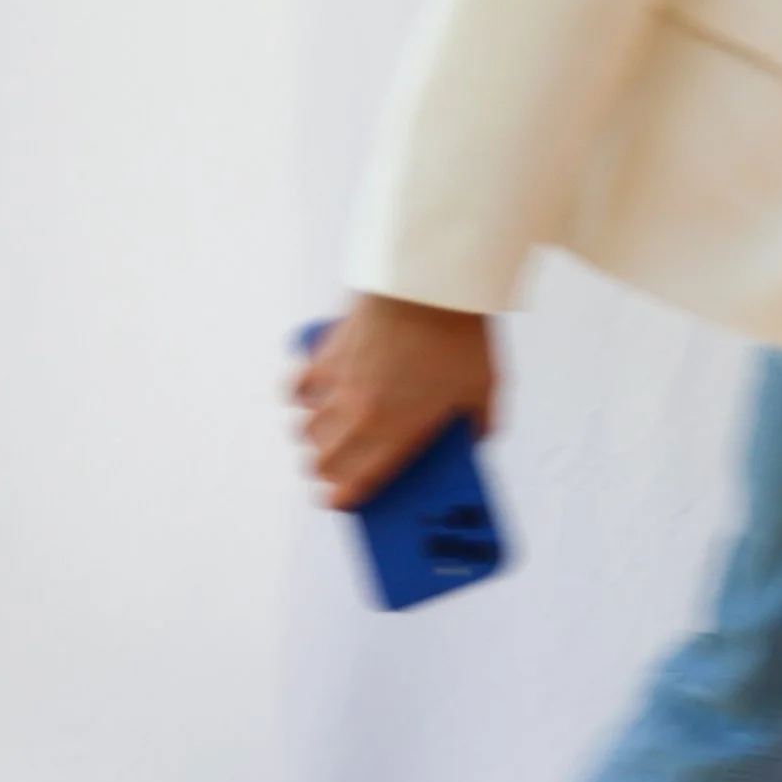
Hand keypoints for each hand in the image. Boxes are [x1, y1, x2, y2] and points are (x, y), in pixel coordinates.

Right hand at [291, 294, 496, 510]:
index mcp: (396, 433)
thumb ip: (481, 424)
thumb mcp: (485, 389)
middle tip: (340, 467)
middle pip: (320, 462)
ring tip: (331, 432)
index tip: (341, 500)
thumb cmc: (462, 336)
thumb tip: (475, 442)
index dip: (342, 499)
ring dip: (315, 436)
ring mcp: (336, 385)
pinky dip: (300, 396)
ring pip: (305, 429)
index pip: (352, 484)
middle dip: (327, 471)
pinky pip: (295, 388)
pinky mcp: (324, 354)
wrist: (429, 281)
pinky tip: (313, 395)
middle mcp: (358, 416)